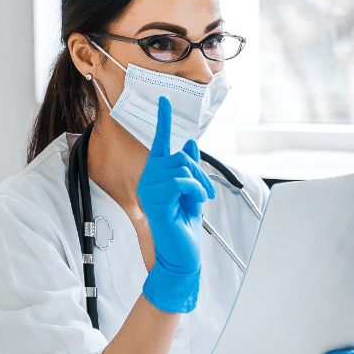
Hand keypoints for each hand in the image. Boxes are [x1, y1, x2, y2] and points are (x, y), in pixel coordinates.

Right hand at [138, 97, 215, 312]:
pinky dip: (195, 191)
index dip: (164, 119)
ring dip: (199, 183)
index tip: (165, 98)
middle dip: (200, 172)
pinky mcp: (155, 199)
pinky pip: (182, 181)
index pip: (160, 142)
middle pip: (180, 155)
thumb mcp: (192, 192)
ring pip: (183, 167)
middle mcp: (148, 178)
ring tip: (198, 200)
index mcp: (156, 175)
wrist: (181, 255)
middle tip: (205, 192)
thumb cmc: (184, 227)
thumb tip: (188, 143)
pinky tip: (194, 203)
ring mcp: (149, 188)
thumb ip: (189, 169)